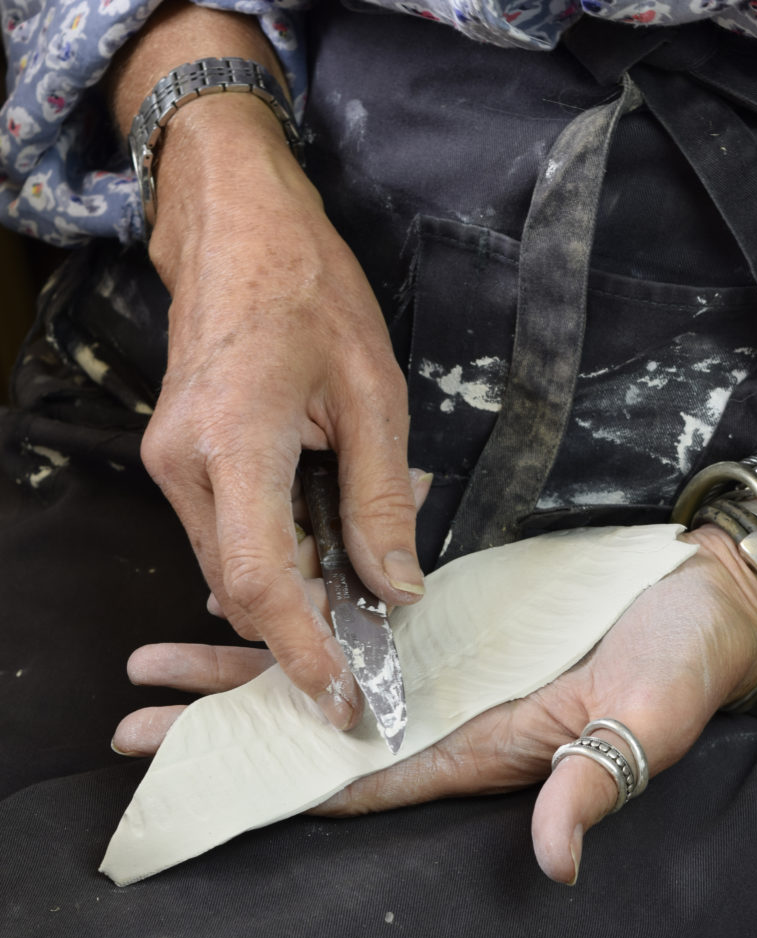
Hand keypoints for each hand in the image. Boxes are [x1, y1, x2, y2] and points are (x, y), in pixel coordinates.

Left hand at [117, 527, 756, 883]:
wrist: (705, 589)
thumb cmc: (683, 656)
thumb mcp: (644, 718)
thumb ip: (592, 782)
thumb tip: (554, 860)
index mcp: (485, 746)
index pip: (361, 777)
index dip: (274, 781)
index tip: (190, 773)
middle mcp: (453, 713)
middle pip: (320, 730)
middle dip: (230, 725)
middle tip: (133, 720)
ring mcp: (453, 663)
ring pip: (331, 673)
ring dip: (250, 667)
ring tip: (168, 660)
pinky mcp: (462, 617)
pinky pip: (369, 625)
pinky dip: (311, 618)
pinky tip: (265, 607)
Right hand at [139, 94, 425, 726]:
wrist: (238, 230)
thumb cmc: (313, 294)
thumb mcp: (375, 394)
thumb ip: (380, 498)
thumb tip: (394, 587)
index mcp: (237, 443)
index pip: (260, 580)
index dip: (301, 650)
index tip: (340, 698)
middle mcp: (185, 465)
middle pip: (240, 584)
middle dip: (302, 625)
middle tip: (369, 638)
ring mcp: (171, 462)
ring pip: (230, 564)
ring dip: (291, 588)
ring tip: (354, 584)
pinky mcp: (178, 457)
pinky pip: (223, 532)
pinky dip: (272, 552)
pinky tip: (319, 536)